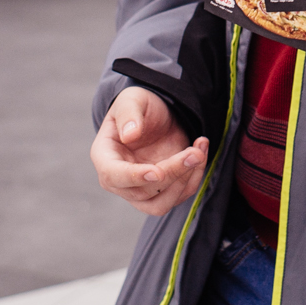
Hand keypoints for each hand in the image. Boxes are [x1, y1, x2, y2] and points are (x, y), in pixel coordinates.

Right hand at [91, 87, 208, 215]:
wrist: (159, 114)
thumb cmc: (140, 106)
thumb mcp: (133, 100)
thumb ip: (129, 114)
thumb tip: (130, 135)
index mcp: (105, 156)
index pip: (113, 175)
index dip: (134, 176)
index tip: (157, 172)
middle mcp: (119, 180)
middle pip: (143, 191)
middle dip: (173, 172)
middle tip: (194, 152)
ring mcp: (139, 190)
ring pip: (161, 204)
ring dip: (184, 182)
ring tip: (198, 152)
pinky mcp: (161, 192)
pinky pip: (179, 197)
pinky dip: (194, 177)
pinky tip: (200, 152)